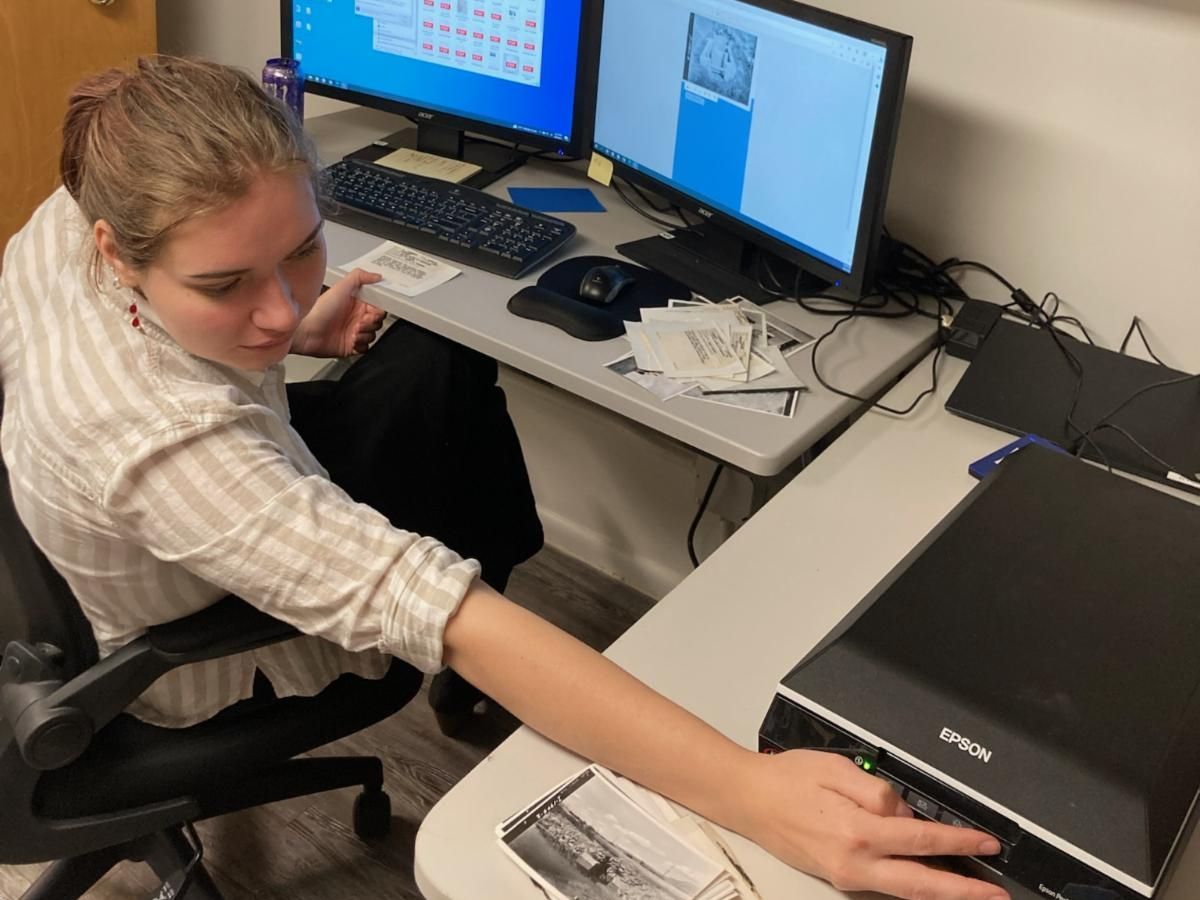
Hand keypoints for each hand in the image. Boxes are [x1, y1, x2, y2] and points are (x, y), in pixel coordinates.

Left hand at [291, 268, 385, 357]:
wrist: (305, 332)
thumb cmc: (317, 310)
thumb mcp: (340, 287)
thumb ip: (359, 277)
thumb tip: (376, 276)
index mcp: (356, 303)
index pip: (377, 307)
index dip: (378, 310)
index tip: (371, 311)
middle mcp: (355, 317)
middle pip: (377, 322)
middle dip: (371, 323)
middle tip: (360, 322)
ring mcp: (353, 332)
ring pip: (373, 335)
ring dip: (366, 334)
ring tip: (354, 331)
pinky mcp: (351, 346)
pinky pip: (366, 348)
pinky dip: (362, 345)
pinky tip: (352, 340)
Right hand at [735, 751, 1008, 899]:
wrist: (747, 798)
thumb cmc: (785, 779)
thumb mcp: (836, 769)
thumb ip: (877, 791)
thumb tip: (906, 813)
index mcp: (857, 831)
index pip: (922, 840)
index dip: (960, 843)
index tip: (986, 843)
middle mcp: (853, 862)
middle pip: (921, 885)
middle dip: (963, 892)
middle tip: (995, 895)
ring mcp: (845, 875)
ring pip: (905, 891)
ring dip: (941, 893)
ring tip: (971, 892)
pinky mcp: (838, 876)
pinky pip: (885, 884)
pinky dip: (913, 885)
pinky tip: (928, 878)